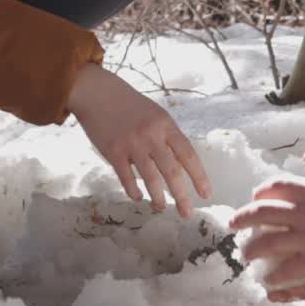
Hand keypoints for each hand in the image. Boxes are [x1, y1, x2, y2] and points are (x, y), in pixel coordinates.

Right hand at [67, 63, 211, 217]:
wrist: (97, 92)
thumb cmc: (129, 105)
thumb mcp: (154, 114)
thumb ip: (167, 136)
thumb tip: (181, 164)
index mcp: (165, 124)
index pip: (188, 154)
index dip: (199, 176)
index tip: (206, 194)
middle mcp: (151, 134)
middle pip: (172, 171)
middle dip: (182, 196)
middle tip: (187, 213)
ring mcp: (132, 143)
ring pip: (150, 178)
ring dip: (158, 198)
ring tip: (161, 207)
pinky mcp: (113, 151)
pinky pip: (126, 178)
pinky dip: (134, 191)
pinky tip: (138, 197)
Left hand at [229, 173, 304, 286]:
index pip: (276, 187)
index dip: (261, 193)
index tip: (254, 198)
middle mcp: (304, 212)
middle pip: (262, 213)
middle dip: (242, 219)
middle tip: (233, 226)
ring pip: (268, 242)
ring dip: (252, 249)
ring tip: (245, 256)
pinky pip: (286, 270)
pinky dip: (274, 277)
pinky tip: (268, 282)